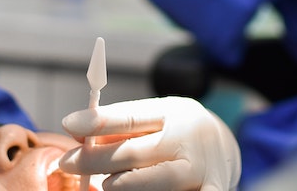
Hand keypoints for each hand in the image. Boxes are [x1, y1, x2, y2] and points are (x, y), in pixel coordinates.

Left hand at [59, 96, 240, 190]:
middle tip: (68, 162)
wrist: (228, 147)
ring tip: (101, 186)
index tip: (69, 123)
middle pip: (136, 152)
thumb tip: (78, 133)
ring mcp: (201, 170)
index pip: (131, 117)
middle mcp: (187, 140)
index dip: (98, 121)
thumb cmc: (179, 132)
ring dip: (126, 185)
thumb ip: (121, 126)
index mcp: (172, 113)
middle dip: (97, 159)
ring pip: (159, 181)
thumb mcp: (157, 118)